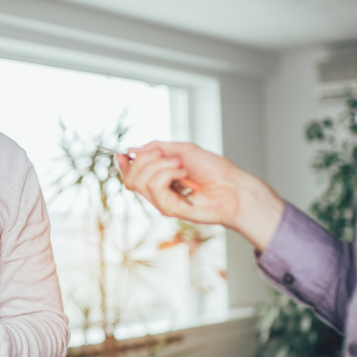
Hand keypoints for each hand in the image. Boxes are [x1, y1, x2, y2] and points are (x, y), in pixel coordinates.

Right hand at [116, 141, 284, 252]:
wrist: (232, 186)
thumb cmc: (213, 169)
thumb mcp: (182, 149)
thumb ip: (156, 148)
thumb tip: (131, 149)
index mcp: (160, 178)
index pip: (132, 175)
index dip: (124, 164)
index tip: (123, 153)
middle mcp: (159, 191)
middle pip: (130, 178)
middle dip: (144, 160)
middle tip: (165, 154)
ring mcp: (162, 201)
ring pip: (139, 182)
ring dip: (159, 166)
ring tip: (180, 165)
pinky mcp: (168, 209)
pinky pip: (154, 187)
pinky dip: (167, 174)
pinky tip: (183, 173)